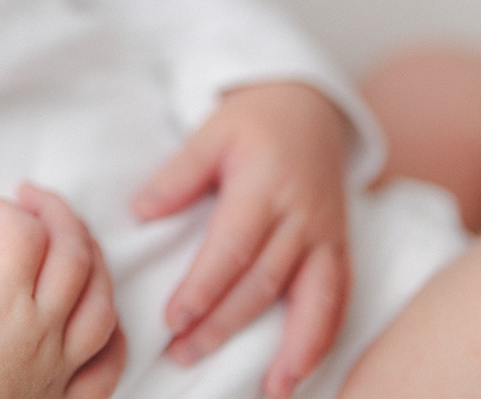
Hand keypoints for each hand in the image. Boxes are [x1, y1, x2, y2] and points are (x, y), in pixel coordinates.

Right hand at [0, 184, 125, 398]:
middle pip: (73, 252)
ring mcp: (63, 366)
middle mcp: (42, 329)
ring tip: (71, 238)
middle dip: (55, 212)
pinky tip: (98, 309)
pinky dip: (113, 327)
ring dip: (92, 257)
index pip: (22, 229)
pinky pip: (111, 360)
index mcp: (0, 302)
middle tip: (33, 198)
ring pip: (103, 299)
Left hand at [131, 82, 351, 398]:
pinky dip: (323, 339)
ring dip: (290, 349)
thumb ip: (179, 174)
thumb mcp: (211, 132)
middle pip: (262, 282)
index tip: (174, 318)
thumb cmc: (253, 122)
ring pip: (310, 299)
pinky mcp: (340, 249)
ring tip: (269, 390)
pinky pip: (338, 300)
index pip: (232, 247)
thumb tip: (140, 210)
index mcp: (263, 187)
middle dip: (224, 324)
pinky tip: (302, 372)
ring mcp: (326, 236)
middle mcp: (301, 217)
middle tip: (184, 353)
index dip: (205, 287)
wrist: (311, 109)